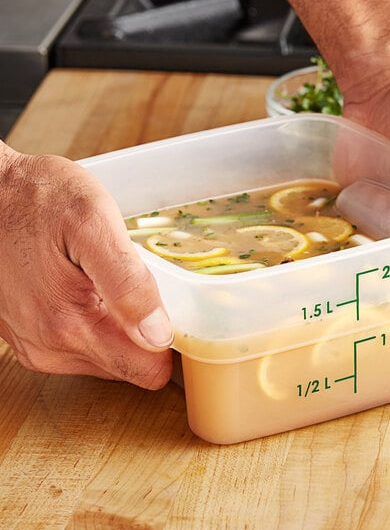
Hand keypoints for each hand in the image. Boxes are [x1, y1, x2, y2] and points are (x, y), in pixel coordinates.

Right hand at [0, 145, 173, 388]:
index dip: (171, 345)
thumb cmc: (40, 200)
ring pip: (108, 357)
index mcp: (72, 324)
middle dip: (146, 333)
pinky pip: (82, 346)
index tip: (176, 312)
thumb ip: (127, 282)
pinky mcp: (30, 337)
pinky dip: (96, 322)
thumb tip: (158, 335)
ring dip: (120, 326)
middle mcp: (51, 347)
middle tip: (143, 286)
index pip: (147, 371)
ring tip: (111, 282)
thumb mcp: (93, 224)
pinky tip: (91, 288)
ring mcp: (37, 345)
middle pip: (130, 366)